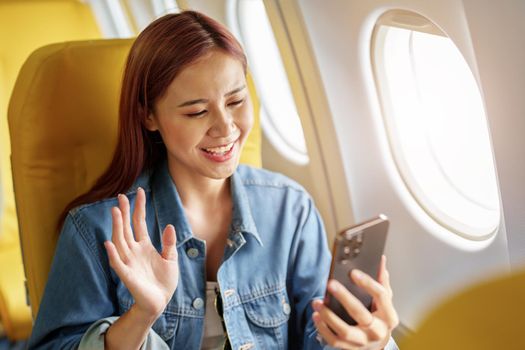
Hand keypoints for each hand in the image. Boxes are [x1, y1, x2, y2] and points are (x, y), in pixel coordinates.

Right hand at [104, 187, 178, 319]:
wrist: (160, 302)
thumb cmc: (164, 282)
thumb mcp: (171, 259)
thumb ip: (169, 243)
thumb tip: (169, 225)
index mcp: (144, 246)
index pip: (140, 222)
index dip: (139, 207)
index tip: (140, 191)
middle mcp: (134, 251)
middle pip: (126, 228)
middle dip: (124, 212)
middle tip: (121, 196)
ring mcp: (129, 262)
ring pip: (120, 240)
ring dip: (116, 226)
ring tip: (115, 211)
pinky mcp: (127, 275)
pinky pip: (118, 263)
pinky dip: (113, 254)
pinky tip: (109, 243)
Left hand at [312, 255, 398, 349]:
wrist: (378, 343)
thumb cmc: (380, 318)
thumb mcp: (385, 301)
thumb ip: (382, 282)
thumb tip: (381, 260)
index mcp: (389, 316)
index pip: (381, 297)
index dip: (368, 283)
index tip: (353, 272)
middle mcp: (377, 330)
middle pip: (361, 314)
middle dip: (345, 298)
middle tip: (331, 284)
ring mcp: (363, 341)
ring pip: (345, 331)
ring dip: (328, 316)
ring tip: (317, 302)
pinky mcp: (350, 348)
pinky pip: (334, 341)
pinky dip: (323, 329)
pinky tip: (316, 316)